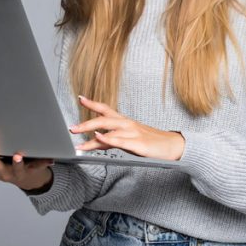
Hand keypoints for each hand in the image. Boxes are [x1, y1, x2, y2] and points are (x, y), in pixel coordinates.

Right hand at [0, 127, 54, 191]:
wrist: (29, 180)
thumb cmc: (5, 168)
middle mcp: (0, 173)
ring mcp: (16, 174)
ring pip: (15, 170)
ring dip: (16, 163)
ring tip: (17, 156)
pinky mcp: (32, 172)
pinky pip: (38, 169)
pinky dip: (43, 164)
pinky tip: (49, 160)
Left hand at [70, 95, 185, 160]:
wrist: (173, 146)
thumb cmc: (151, 142)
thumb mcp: (129, 139)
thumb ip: (112, 139)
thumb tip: (96, 141)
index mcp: (125, 121)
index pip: (106, 109)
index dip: (93, 104)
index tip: (80, 99)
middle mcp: (127, 124)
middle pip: (104, 119)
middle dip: (86, 123)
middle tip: (72, 128)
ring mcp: (133, 133)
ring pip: (109, 130)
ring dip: (92, 134)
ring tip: (78, 140)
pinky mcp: (138, 144)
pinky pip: (120, 141)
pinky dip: (108, 139)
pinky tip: (98, 139)